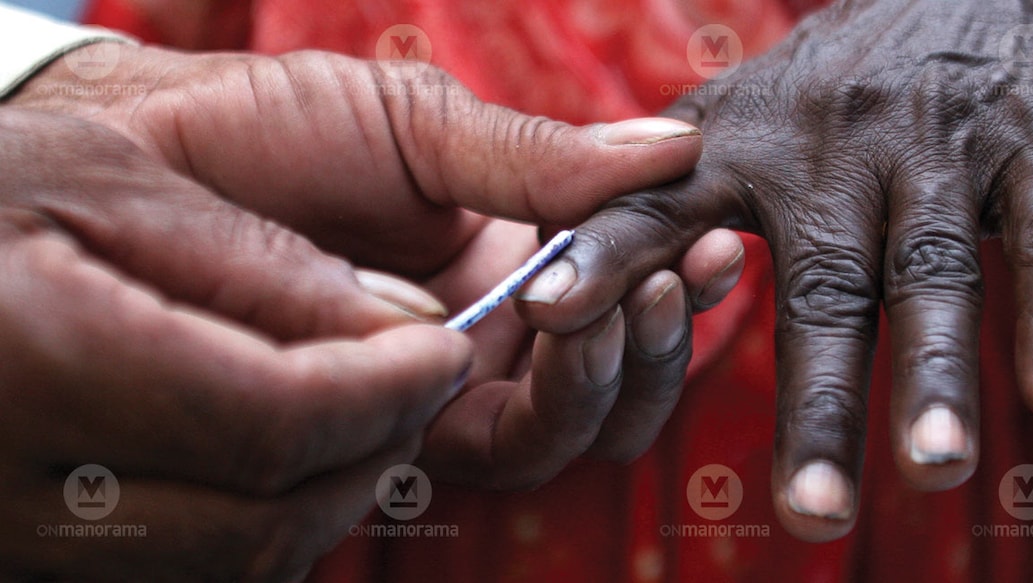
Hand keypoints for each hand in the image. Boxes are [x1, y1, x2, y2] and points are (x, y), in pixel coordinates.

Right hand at [0, 106, 472, 580]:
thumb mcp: (106, 183)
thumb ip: (260, 264)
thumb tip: (405, 325)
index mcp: (37, 366)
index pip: (273, 423)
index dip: (385, 393)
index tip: (445, 350)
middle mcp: (12, 490)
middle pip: (264, 527)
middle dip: (372, 455)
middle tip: (420, 381)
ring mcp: (13, 542)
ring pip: (233, 569)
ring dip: (327, 498)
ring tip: (365, 409)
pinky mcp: (28, 554)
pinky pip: (183, 573)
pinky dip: (262, 521)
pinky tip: (283, 449)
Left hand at [3, 44, 738, 576]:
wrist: (158, 153)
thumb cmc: (282, 127)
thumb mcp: (423, 125)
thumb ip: (542, 159)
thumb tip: (676, 146)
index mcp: (505, 263)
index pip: (622, 300)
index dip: (681, 278)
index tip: (717, 233)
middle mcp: (485, 339)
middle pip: (613, 385)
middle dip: (664, 336)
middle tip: (681, 272)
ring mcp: (442, 389)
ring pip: (569, 428)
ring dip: (618, 369)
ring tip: (625, 295)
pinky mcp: (395, 428)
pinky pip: (500, 446)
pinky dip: (554, 398)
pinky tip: (560, 323)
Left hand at [517, 0, 1032, 539]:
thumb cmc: (824, 93)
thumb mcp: (728, 131)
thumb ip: (649, 205)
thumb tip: (552, 291)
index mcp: (739, 147)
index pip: (655, 205)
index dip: (600, 256)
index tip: (545, 312)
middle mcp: (830, 146)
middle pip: (820, 287)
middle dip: (816, 403)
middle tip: (809, 513)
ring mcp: (930, 143)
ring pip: (929, 267)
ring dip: (935, 372)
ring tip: (934, 466)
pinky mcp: (1024, 141)